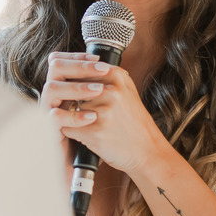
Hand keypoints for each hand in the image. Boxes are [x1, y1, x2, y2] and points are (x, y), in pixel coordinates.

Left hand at [46, 54, 167, 179]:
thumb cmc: (133, 122)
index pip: (79, 70)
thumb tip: (74, 64)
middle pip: (71, 89)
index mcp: (116, 76)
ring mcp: (103, 111)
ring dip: (69, 117)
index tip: (72, 91)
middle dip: (69, 100)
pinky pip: (67, 127)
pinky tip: (83, 135)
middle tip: (76, 110)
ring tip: (84, 124)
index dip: (72, 82)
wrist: (147, 151)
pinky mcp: (95, 131)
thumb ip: (104, 76)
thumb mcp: (125, 90)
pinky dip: (71, 132)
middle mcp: (110, 91)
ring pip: (67, 108)